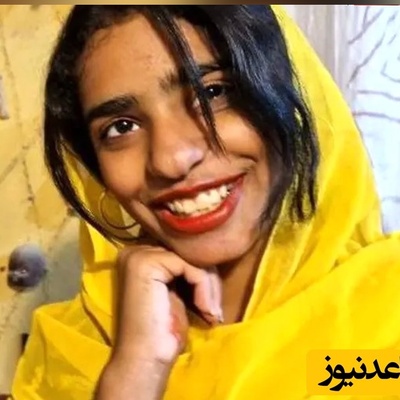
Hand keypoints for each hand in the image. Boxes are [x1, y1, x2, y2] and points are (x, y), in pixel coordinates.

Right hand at [111, 243, 222, 366]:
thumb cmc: (163, 330)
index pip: (183, 253)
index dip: (203, 275)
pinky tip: (205, 310)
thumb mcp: (178, 291)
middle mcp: (136, 251)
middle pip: (188, 253)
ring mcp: (139, 255)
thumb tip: (212, 255)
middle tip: (215, 310)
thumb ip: (186, 270)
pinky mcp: (147, 263)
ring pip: (193, 258)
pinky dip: (205, 289)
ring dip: (210, 287)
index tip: (211, 303)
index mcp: (140, 255)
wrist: (145, 359)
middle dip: (209, 280)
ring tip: (212, 313)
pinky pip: (192, 267)